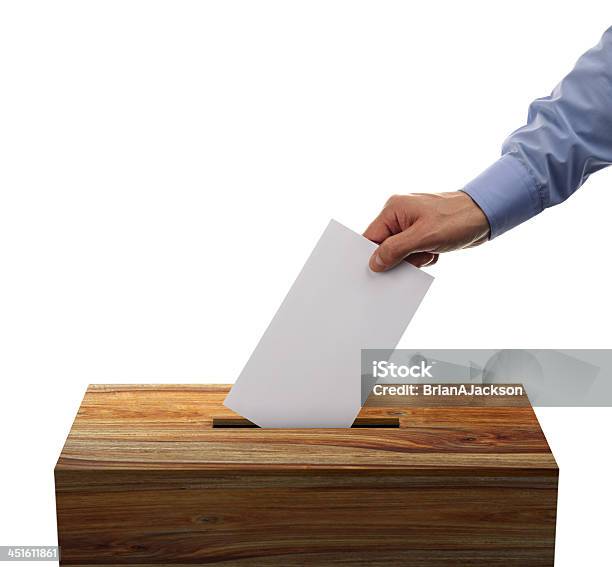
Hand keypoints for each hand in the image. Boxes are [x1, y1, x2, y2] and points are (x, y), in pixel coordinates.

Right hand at [364, 191, 489, 271]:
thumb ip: (395, 250)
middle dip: (398, 258)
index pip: (371, 237)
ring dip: (414, 259)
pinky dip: (423, 257)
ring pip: (400, 252)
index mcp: (394, 209)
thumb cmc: (457, 219)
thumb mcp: (423, 237)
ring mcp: (411, 224)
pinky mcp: (422, 233)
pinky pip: (413, 253)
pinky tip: (436, 251)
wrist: (487, 214)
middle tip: (413, 260)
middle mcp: (399, 215)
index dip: (371, 255)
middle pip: (384, 246)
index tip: (374, 272)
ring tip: (430, 252)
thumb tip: (375, 263)